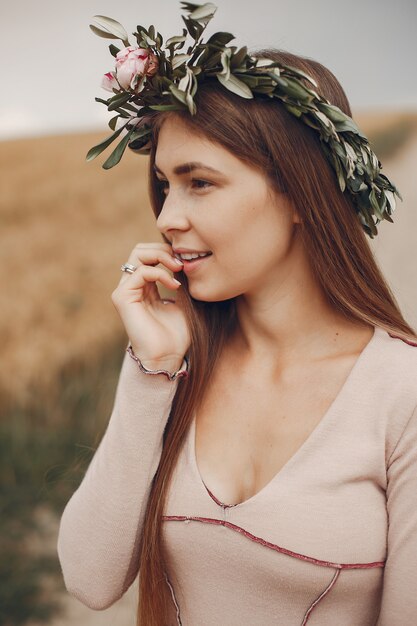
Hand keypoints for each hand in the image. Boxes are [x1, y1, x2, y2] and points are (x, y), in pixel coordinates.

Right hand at [112, 242, 189, 370]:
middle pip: (141, 249)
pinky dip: (160, 273)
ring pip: (138, 254)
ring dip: (162, 256)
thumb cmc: (177, 334)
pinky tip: (174, 285)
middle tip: (182, 262)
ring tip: (179, 268)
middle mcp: (132, 286)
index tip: (187, 262)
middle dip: (163, 249)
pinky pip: (140, 272)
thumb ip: (180, 279)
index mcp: (145, 286)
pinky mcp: (122, 297)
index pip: (150, 254)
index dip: (168, 252)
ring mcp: (125, 290)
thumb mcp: (183, 301)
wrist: (168, 356)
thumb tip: (185, 259)